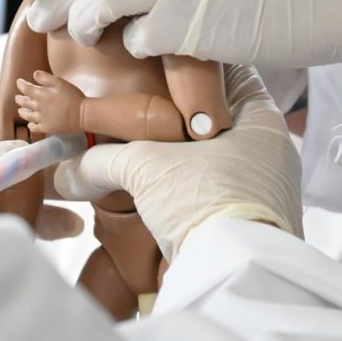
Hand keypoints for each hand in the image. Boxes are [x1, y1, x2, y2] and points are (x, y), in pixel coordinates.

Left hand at [15, 71, 85, 134]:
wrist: (82, 114)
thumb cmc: (73, 96)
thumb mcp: (60, 82)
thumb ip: (46, 78)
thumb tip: (34, 74)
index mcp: (41, 94)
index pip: (25, 88)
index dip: (21, 84)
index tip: (19, 82)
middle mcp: (38, 107)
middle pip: (23, 102)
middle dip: (19, 99)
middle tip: (17, 97)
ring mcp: (41, 119)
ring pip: (26, 115)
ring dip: (22, 111)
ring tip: (20, 110)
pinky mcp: (46, 128)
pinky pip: (34, 127)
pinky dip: (30, 125)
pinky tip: (30, 124)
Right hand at [51, 65, 302, 259]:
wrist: (234, 276)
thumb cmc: (205, 202)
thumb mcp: (145, 167)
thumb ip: (104, 158)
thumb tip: (68, 169)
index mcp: (262, 117)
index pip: (225, 73)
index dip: (187, 67)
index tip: (155, 65)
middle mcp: (274, 148)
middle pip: (218, 117)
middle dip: (180, 117)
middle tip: (141, 106)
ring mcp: (269, 188)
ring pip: (218, 156)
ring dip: (184, 157)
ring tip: (147, 151)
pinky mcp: (256, 221)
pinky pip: (219, 190)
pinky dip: (193, 188)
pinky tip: (165, 191)